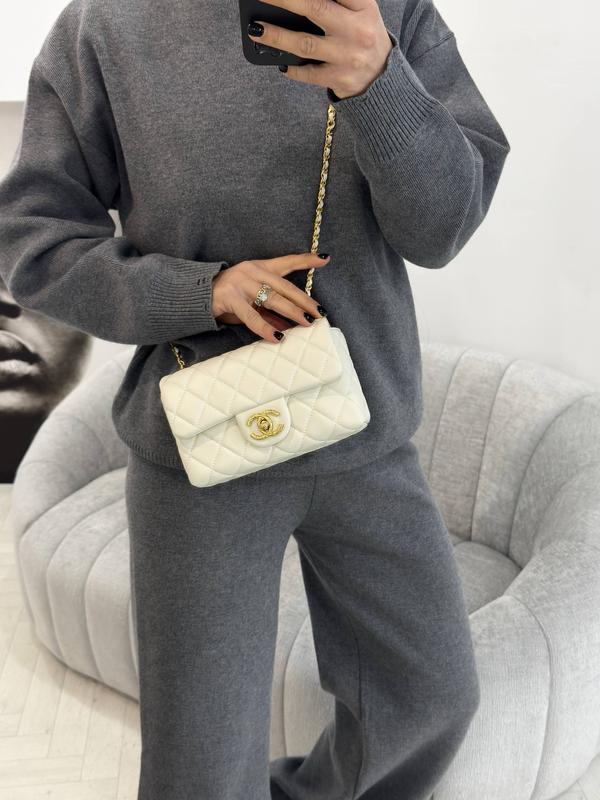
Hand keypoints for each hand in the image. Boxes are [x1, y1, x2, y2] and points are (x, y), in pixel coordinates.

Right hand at [211, 251, 330, 341]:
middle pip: (285, 287)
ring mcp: (241, 283)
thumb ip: (270, 310)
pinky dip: (266, 328)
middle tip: (320, 313)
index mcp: (259, 267)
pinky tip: (277, 337)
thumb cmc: (227, 299)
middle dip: (305, 301)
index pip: (286, 262)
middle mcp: (252, 271)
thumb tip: (291, 324)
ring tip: (306, 323)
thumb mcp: (251, 301)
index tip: (325, 259)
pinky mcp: (230, 298)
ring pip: (273, 299)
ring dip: (292, 312)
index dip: (306, 260)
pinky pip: (252, 316)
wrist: (194, 297)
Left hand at [247, 0, 392, 99]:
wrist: (384, 80)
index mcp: (363, 7)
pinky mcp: (339, 79)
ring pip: (305, 44)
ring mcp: (347, 56)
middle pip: (314, 8)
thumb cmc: (365, 38)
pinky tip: (280, 63)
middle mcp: (356, 30)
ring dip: (276, 36)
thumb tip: (295, 4)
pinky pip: (308, 73)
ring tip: (257, 30)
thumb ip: (338, 2)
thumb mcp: (361, 12)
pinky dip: (292, 68)